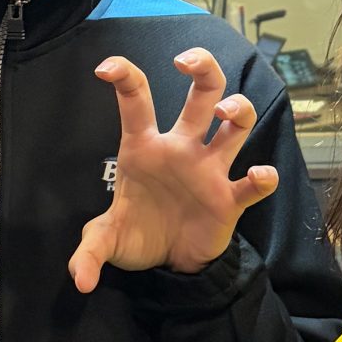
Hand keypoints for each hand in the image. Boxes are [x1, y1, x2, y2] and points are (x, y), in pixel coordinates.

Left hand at [69, 49, 278, 292]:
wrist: (169, 265)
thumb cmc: (139, 234)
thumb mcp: (107, 241)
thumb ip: (89, 253)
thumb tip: (79, 280)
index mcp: (145, 147)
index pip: (137, 100)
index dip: (125, 75)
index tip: (106, 67)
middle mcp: (182, 149)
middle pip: (202, 93)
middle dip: (202, 68)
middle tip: (188, 61)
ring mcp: (209, 170)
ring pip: (235, 124)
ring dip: (237, 110)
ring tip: (226, 113)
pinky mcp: (230, 198)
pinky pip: (252, 183)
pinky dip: (262, 177)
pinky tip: (259, 176)